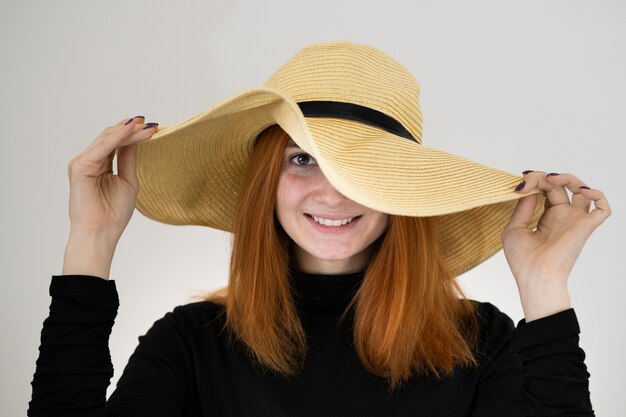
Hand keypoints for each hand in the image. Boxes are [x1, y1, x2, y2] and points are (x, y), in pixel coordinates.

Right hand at [62, 116, 157, 278]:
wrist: (101, 233)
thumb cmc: (112, 214)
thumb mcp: (128, 180)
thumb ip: (128, 159)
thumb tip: (136, 139)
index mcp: (99, 165)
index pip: (115, 143)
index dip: (132, 133)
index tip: (152, 127)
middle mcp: (89, 161)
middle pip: (111, 137)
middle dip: (131, 129)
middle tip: (150, 123)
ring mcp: (82, 163)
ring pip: (107, 139)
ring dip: (128, 131)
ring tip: (146, 126)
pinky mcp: (80, 167)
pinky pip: (102, 147)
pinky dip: (118, 138)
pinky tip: (132, 131)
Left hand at [501, 171, 610, 320]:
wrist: (535, 276)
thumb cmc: (523, 260)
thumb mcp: (514, 228)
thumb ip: (522, 208)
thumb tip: (529, 188)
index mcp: (546, 217)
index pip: (544, 190)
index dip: (534, 182)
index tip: (519, 184)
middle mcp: (562, 217)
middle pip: (559, 186)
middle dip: (542, 177)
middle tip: (528, 180)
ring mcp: (574, 220)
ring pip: (580, 189)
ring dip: (567, 178)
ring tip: (550, 179)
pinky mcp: (585, 226)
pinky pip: (602, 208)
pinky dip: (597, 195)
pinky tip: (581, 191)